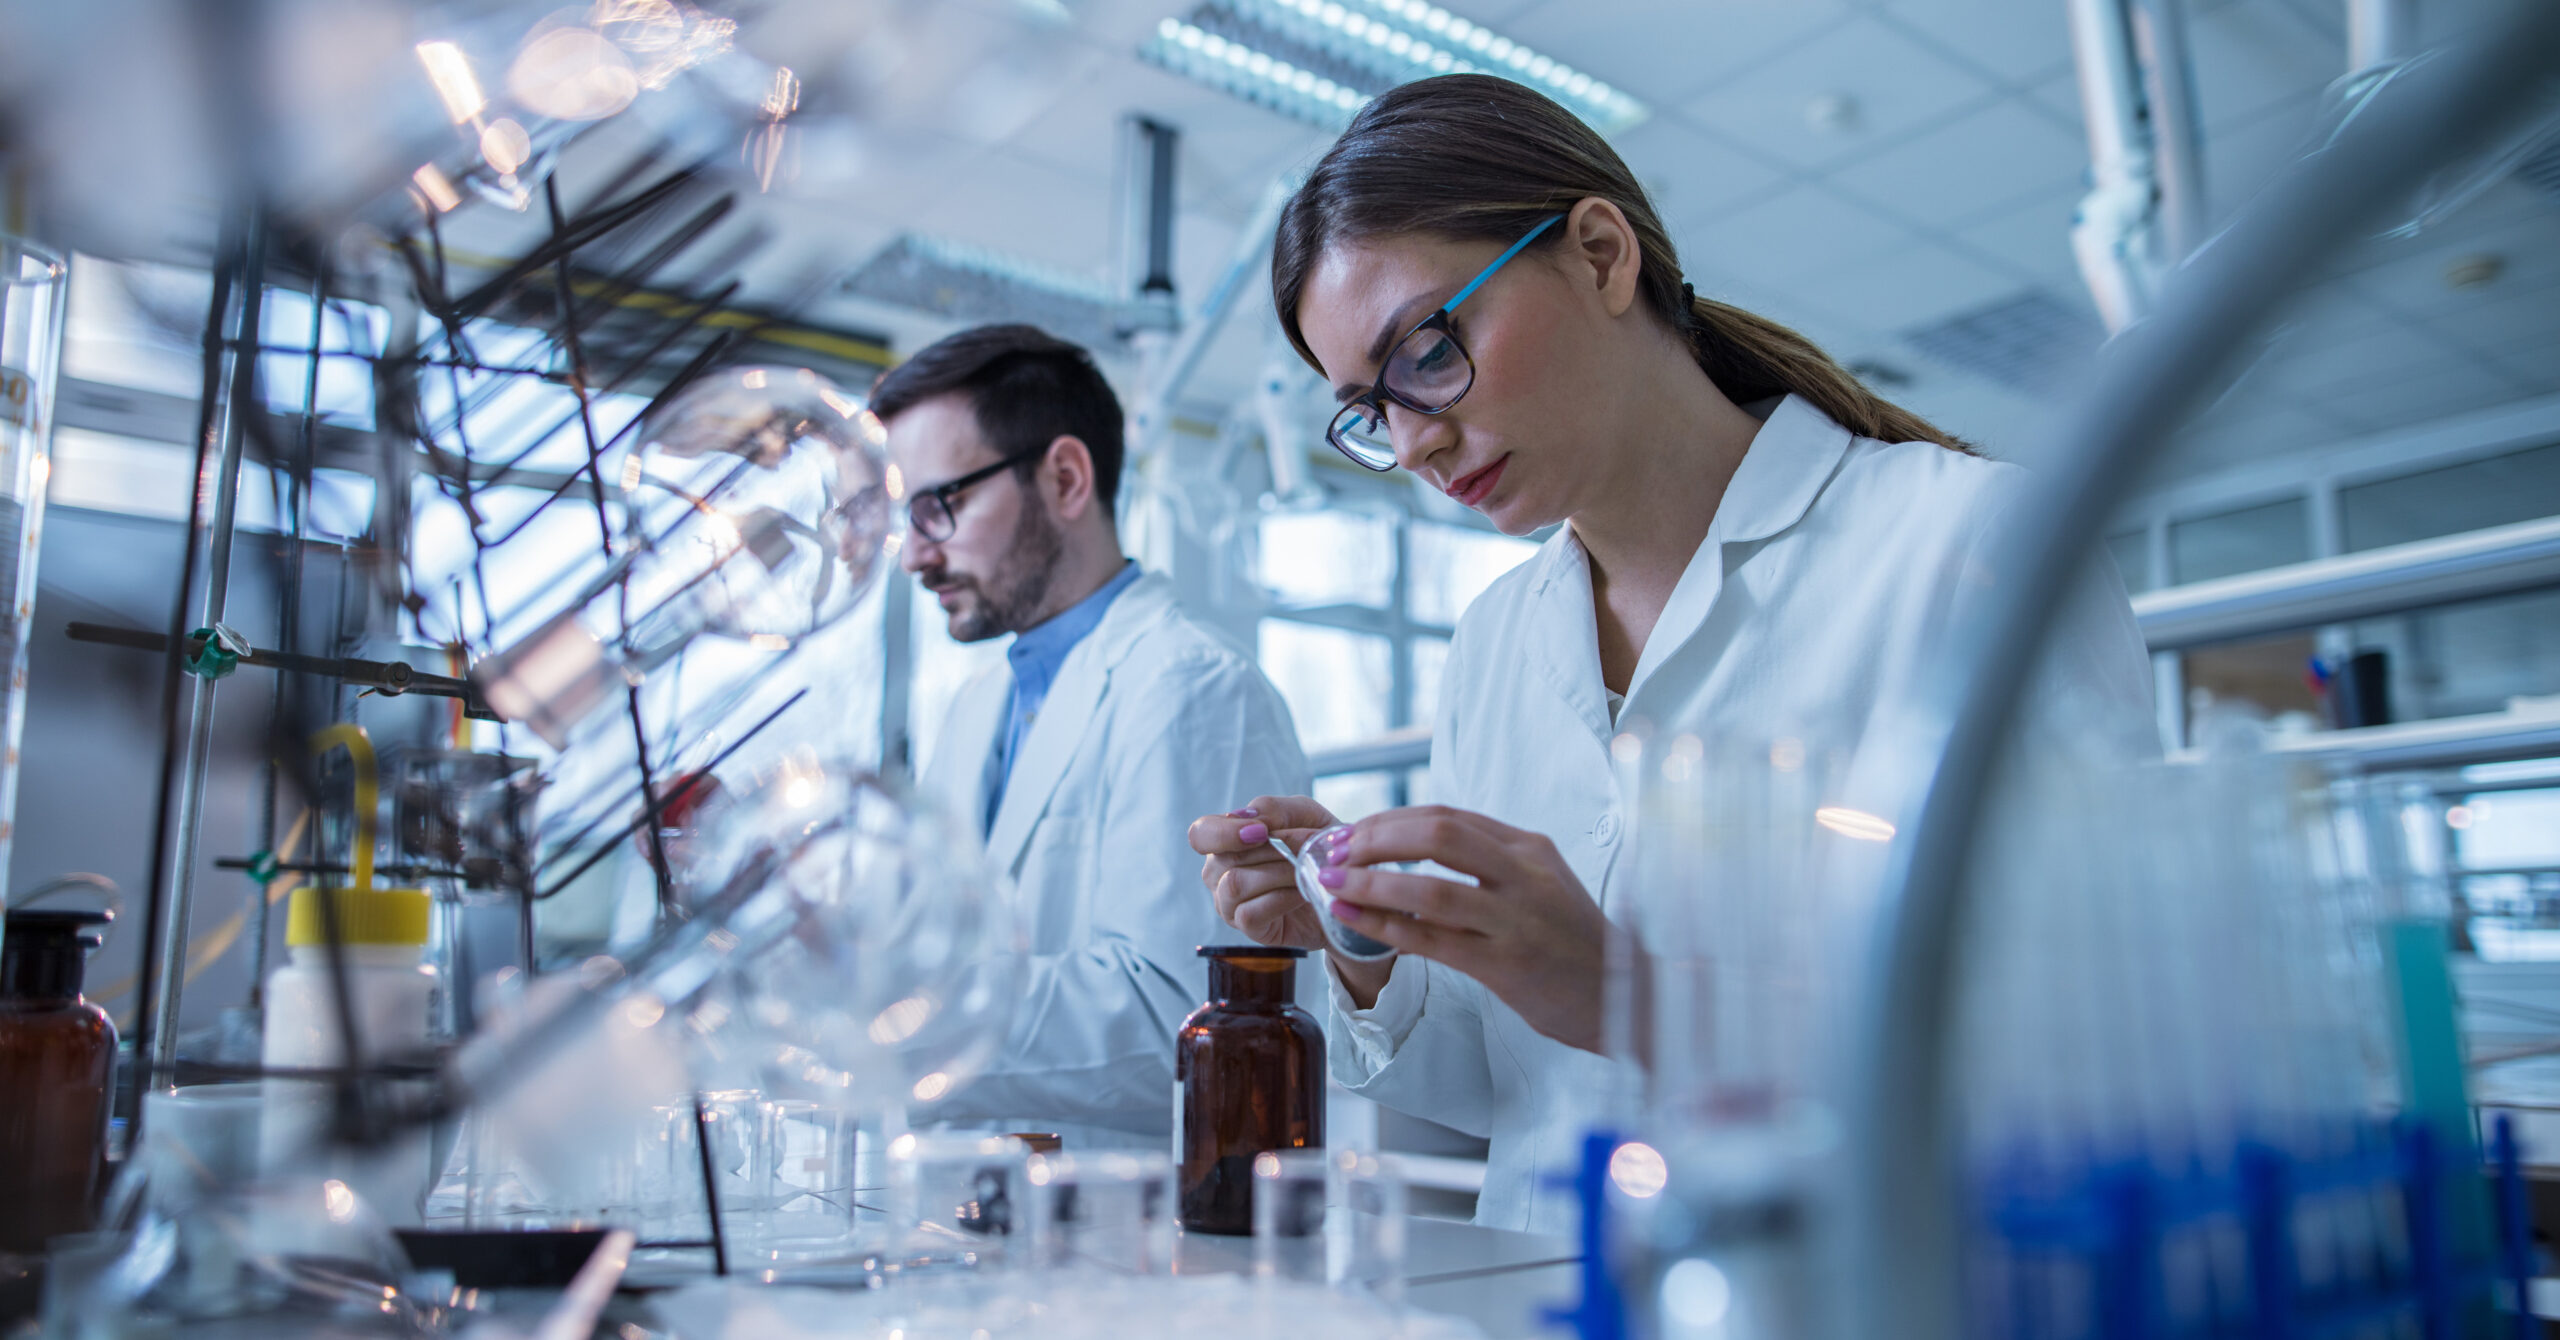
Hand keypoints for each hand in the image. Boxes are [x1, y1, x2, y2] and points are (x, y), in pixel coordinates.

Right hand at [1187, 795, 1337, 951]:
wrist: (1343, 885)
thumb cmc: (1316, 846)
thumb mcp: (1303, 815)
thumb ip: (1273, 809)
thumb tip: (1250, 821)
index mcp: (1226, 841)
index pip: (1200, 834)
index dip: (1224, 832)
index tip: (1262, 832)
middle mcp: (1220, 873)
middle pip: (1224, 859)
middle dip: (1271, 851)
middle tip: (1305, 849)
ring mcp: (1230, 904)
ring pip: (1235, 885)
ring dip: (1278, 873)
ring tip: (1307, 870)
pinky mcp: (1250, 929)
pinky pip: (1250, 914)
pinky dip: (1281, 899)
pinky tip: (1302, 893)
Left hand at [1318, 806, 1610, 1052]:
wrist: (1624, 995)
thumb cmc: (1569, 941)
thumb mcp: (1538, 883)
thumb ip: (1487, 862)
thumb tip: (1409, 847)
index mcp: (1529, 847)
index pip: (1447, 817)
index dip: (1390, 821)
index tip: (1351, 833)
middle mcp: (1525, 874)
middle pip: (1437, 835)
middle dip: (1375, 839)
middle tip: (1335, 854)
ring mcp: (1518, 920)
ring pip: (1430, 889)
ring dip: (1371, 884)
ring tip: (1331, 885)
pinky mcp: (1508, 965)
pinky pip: (1434, 940)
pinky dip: (1386, 927)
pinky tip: (1354, 921)